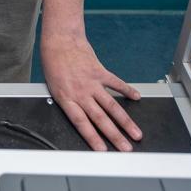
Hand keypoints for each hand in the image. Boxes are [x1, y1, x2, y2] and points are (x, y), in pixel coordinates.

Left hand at [40, 30, 142, 150]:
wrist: (60, 40)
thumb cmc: (54, 62)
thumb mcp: (54, 87)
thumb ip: (67, 102)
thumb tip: (79, 117)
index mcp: (66, 98)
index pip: (81, 123)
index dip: (92, 138)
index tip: (102, 151)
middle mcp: (81, 92)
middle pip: (100, 119)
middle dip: (114, 136)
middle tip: (126, 148)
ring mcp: (92, 82)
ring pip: (112, 106)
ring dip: (125, 121)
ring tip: (136, 133)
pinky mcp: (100, 71)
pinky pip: (116, 83)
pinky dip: (127, 90)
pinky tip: (136, 98)